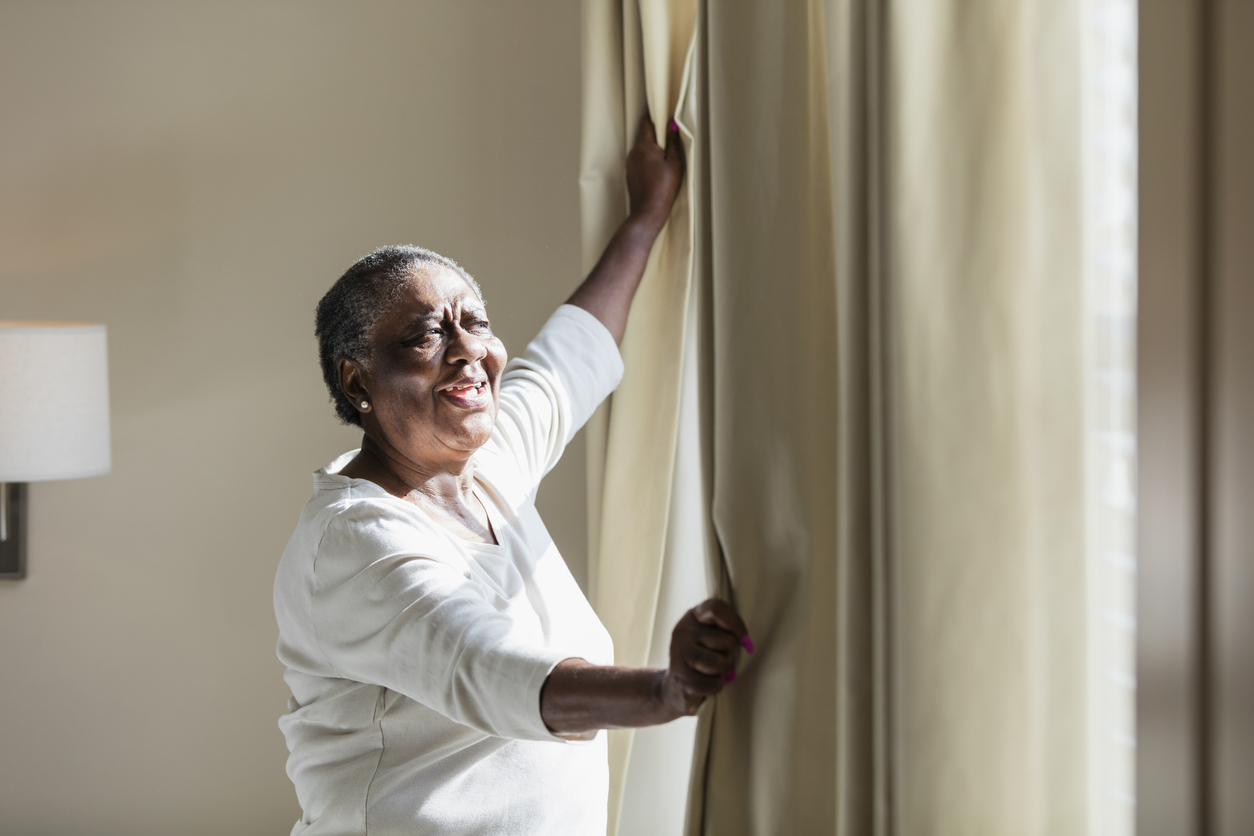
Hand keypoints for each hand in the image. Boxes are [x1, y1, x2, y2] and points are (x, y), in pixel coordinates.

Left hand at [625, 115, 684, 232]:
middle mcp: (633, 153)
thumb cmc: (663, 189)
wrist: (648, 212)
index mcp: (644, 147)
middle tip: (669, 150)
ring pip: (641, 150)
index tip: (665, 124)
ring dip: (652, 152)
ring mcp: (630, 164)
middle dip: (656, 139)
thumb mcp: (674, 163)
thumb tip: (672, 127)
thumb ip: (673, 142)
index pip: (646, 123)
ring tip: (664, 166)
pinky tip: (657, 174)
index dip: (656, 121)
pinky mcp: (629, 174)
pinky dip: (647, 163)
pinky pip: (638, 161)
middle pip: (644, 137)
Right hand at [660, 598, 750, 716]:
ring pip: (721, 663)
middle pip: (727, 641)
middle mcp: (682, 631)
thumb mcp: (710, 636)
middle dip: (731, 656)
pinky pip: (713, 683)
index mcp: (692, 616)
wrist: (675, 687)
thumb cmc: (702, 658)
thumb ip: (726, 630)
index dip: (736, 624)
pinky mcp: (681, 677)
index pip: (716, 608)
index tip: (744, 641)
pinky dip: (716, 687)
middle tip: (720, 661)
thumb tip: (747, 643)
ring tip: (714, 672)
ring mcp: (679, 654)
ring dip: (724, 673)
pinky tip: (705, 685)